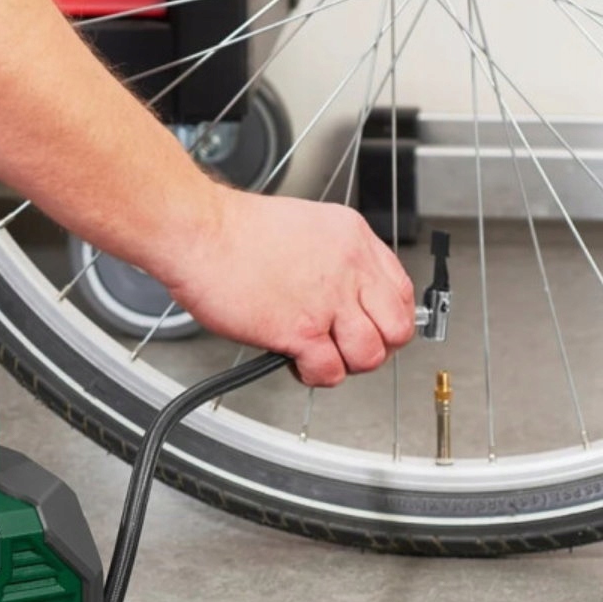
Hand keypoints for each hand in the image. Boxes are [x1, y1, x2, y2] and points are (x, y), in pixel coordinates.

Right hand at [157, 189, 416, 386]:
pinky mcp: (301, 330)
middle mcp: (349, 270)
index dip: (387, 319)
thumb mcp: (306, 227)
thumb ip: (333, 260)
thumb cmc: (236, 232)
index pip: (401, 293)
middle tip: (345, 346)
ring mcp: (328, 302)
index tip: (368, 327)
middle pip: (396, 329)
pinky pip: (329, 371)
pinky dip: (313, 374)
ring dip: (344, 363)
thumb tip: (340, 292)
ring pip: (369, 355)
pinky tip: (295, 359)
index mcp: (354, 241)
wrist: (201, 233)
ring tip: (316, 354)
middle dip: (373, 346)